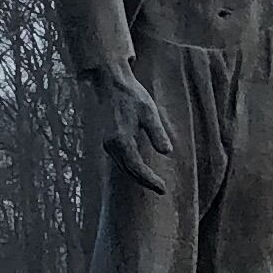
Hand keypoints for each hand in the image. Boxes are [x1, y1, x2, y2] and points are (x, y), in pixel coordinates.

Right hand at [93, 65, 175, 193]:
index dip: (149, 180)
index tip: (163, 188)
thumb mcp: (149, 112)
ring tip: (152, 182)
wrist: (109, 83)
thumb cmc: (131, 95)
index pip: (136, 167)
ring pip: (122, 166)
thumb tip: (167, 152)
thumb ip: (157, 133)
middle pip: (128, 170)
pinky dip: (129, 167)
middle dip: (144, 181)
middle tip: (161, 189)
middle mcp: (110, 144)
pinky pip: (118, 159)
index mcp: (121, 139)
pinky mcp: (106, 139)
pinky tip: (138, 168)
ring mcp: (106, 143)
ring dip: (136, 176)